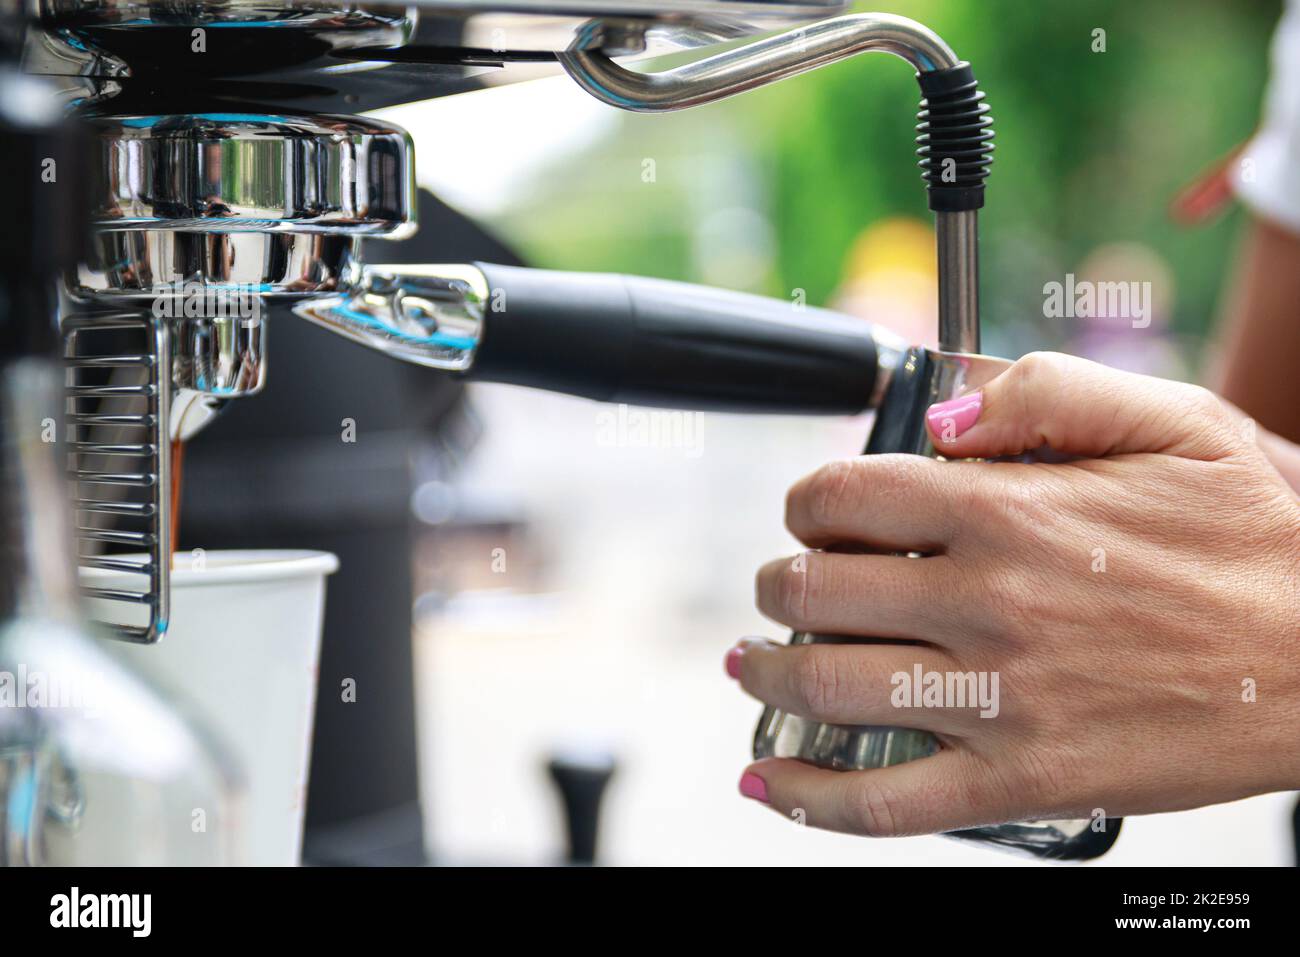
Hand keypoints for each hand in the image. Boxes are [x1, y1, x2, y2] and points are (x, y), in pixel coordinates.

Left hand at [728, 352, 1299, 836]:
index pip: (844, 496)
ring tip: (753, 659)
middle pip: (814, 591)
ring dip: (766, 671)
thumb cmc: (1251, 542)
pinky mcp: (1021, 781)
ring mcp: (997, 699)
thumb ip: (1047, 393)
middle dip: (777, 582)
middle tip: (783, 584)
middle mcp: (987, 602)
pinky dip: (807, 799)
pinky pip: (883, 804)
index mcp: (1010, 512)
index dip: (806, 499)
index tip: (812, 511)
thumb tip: (937, 417)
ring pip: (827, 688)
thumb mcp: (1175, 423)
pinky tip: (766, 781)